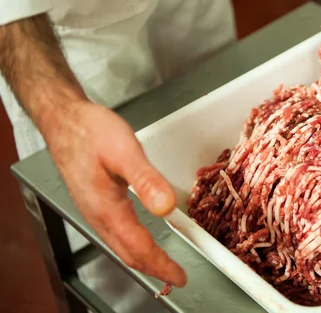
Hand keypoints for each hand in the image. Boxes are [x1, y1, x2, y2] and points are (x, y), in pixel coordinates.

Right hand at [44, 101, 186, 286]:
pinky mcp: (94, 201)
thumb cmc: (91, 132)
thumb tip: (165, 207)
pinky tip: (140, 238)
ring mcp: (94, 209)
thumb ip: (146, 180)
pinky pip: (115, 233)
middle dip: (153, 268)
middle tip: (175, 276)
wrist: (64, 120)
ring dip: (143, 258)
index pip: (139, 247)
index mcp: (107, 208)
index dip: (161, 265)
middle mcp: (98, 214)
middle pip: (128, 252)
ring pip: (120, 244)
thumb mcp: (124, 151)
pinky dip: (132, 244)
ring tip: (162, 264)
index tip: (179, 277)